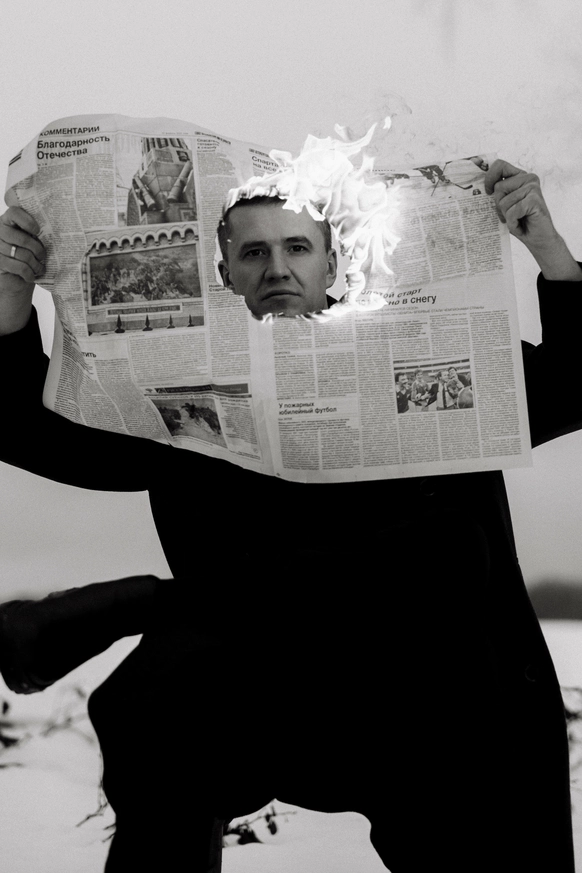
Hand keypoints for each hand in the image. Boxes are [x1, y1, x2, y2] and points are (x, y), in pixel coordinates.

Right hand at [0, 206, 45, 333]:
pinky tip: (32, 275)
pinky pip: (19, 267)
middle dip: (37, 250)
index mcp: (8, 221)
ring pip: (22, 254)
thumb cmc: (27, 258)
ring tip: (40, 268)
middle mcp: (0, 231)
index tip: (38, 231)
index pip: (14, 212)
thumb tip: (59, 230)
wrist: (15, 280)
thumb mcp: (32, 243)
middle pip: (22, 238)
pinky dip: (30, 273)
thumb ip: (36, 234)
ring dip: (36, 265)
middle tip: (43, 257)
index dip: (27, 222)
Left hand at [485, 160, 581, 280]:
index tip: (487, 192)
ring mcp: (533, 188)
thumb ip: (497, 193)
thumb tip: (479, 187)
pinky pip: (512, 212)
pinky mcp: (535, 200)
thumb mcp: (505, 205)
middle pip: (498, 188)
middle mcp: (528, 179)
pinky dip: (513, 223)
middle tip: (510, 214)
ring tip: (517, 220)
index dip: (489, 178)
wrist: (538, 239)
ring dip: (507, 216)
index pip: (499, 165)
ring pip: (504, 202)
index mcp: (520, 177)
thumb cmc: (520, 222)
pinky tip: (521, 224)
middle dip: (499, 206)